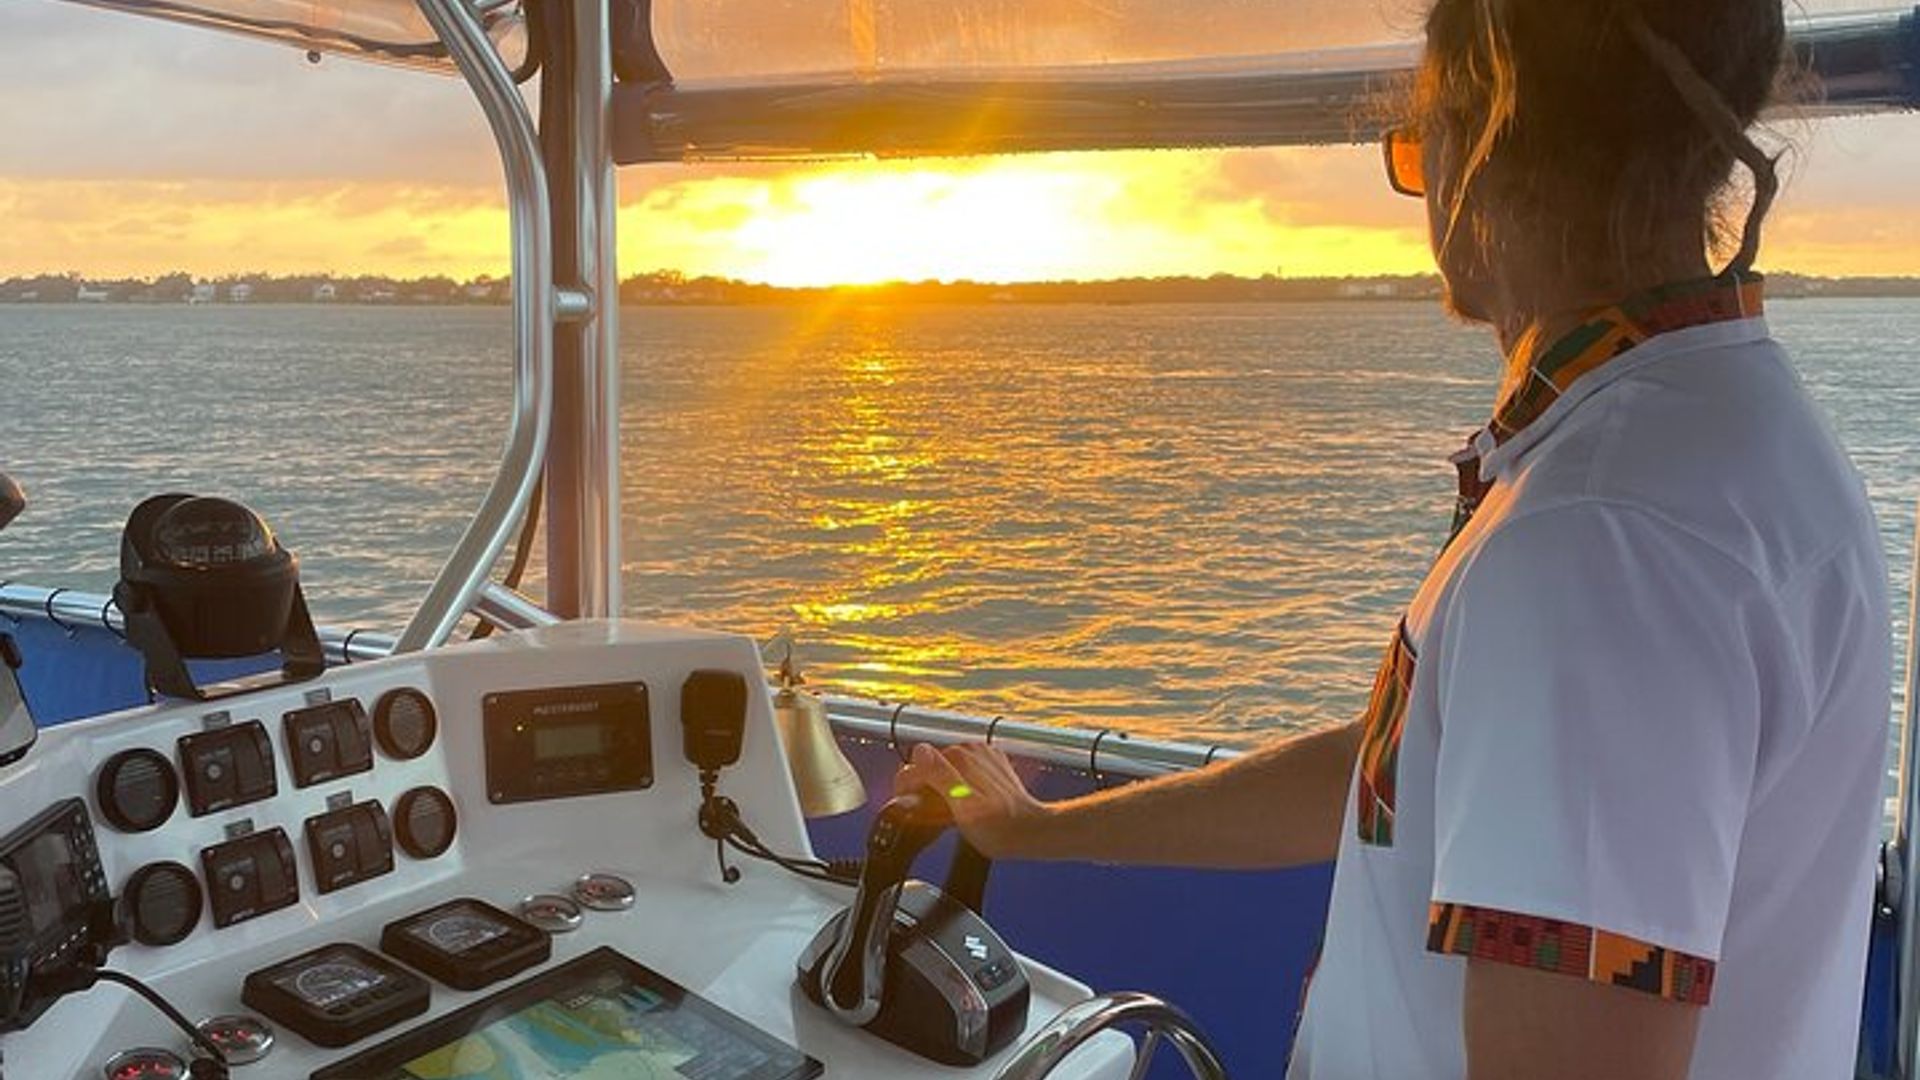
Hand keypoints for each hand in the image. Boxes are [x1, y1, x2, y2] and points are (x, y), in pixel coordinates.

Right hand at [896, 742, 1054, 859]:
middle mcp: (968, 749)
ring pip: (945, 767)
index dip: (907, 789)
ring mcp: (981, 755)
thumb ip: (939, 776)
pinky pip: (963, 770)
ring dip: (942, 787)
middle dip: (926, 788)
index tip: (911, 808)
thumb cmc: (999, 829)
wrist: (1031, 830)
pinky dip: (960, 784)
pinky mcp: (990, 763)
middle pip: (929, 766)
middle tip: (936, 815)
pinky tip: (969, 802)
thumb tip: (920, 752)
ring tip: (953, 811)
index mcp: (957, 757)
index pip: (914, 765)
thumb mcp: (962, 808)